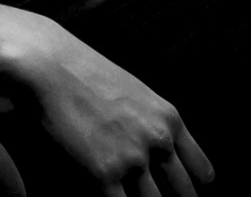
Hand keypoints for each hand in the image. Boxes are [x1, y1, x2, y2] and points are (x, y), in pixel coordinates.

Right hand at [11, 18, 213, 195]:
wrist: (48, 66)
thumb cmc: (83, 75)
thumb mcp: (134, 93)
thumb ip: (152, 124)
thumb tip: (157, 153)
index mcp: (169, 119)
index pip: (202, 173)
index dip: (190, 188)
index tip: (177, 193)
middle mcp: (158, 141)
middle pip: (183, 195)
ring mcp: (132, 160)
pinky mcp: (102, 175)